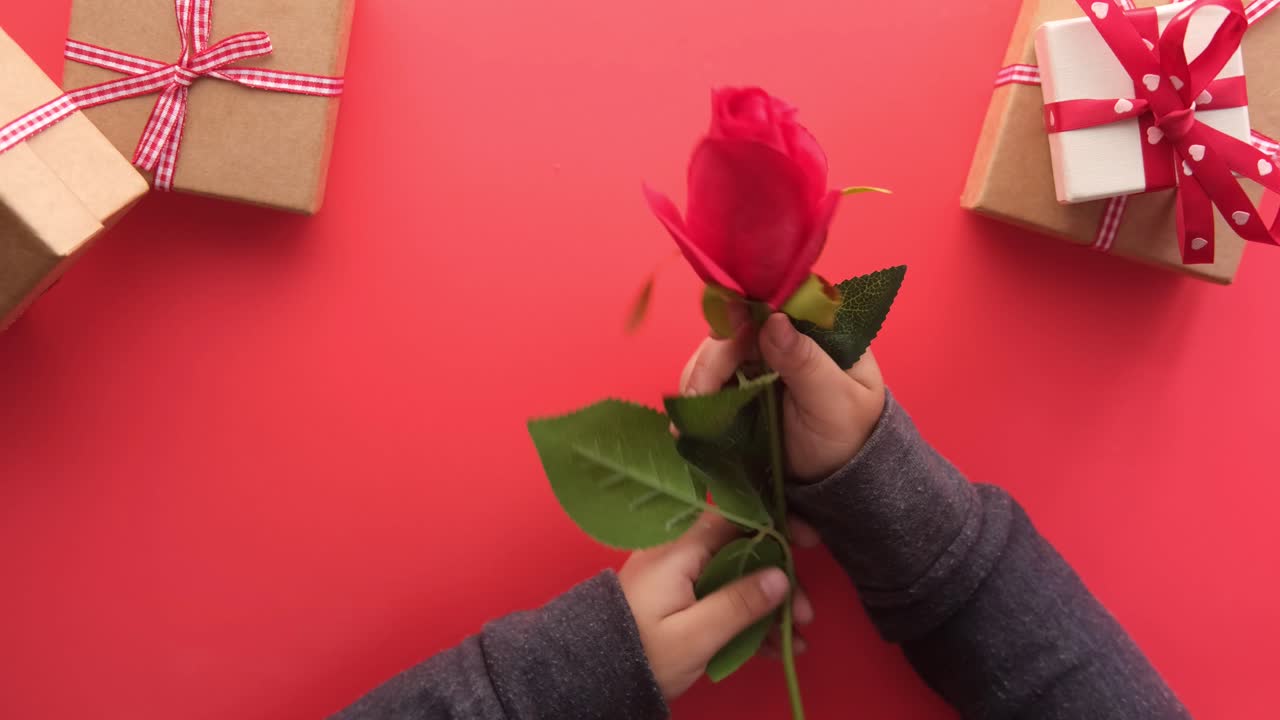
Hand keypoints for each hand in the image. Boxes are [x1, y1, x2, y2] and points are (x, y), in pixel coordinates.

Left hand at [617, 513, 815, 702]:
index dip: (774, 527)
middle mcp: (681, 554)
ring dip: (770, 605)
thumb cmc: (642, 653)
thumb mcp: (695, 635)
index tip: (808, 543)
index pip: (735, 519)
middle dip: (779, 580)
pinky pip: (723, 598)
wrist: (594, 676)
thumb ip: (738, 603)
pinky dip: (748, 618)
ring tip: (797, 638)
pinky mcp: (681, 599)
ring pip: (738, 578)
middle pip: (744, 550)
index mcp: (681, 550)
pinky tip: (775, 646)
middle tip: (805, 615)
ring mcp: (681, 577)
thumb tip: (781, 575)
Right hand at [680, 313, 885, 480]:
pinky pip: (710, 378)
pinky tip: (690, 420)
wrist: (838, 477)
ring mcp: (760, 358)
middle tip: (697, 396)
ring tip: (692, 416)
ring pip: (716, 352)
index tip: (724, 337)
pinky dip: (697, 395)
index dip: (743, 312)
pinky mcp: (742, 383)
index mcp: (817, 328)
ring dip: (698, 379)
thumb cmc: (850, 435)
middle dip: (712, 360)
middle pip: (735, 328)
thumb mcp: (837, 402)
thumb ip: (807, 363)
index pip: (775, 302)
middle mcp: (784, 336)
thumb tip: (774, 320)